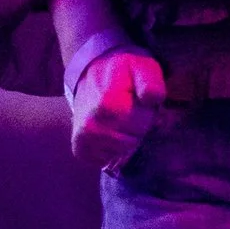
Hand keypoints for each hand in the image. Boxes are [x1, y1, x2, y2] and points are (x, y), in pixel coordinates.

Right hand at [69, 45, 166, 165]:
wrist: (94, 72)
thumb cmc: (123, 71)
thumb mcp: (142, 67)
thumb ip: (150, 82)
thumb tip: (150, 99)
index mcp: (107, 105)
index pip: (138, 128)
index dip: (145, 117)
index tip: (140, 103)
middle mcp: (90, 125)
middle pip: (130, 142)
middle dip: (137, 129)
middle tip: (132, 111)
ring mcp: (83, 138)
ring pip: (120, 154)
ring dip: (126, 140)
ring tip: (121, 120)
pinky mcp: (79, 148)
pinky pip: (105, 161)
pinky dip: (113, 150)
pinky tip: (112, 133)